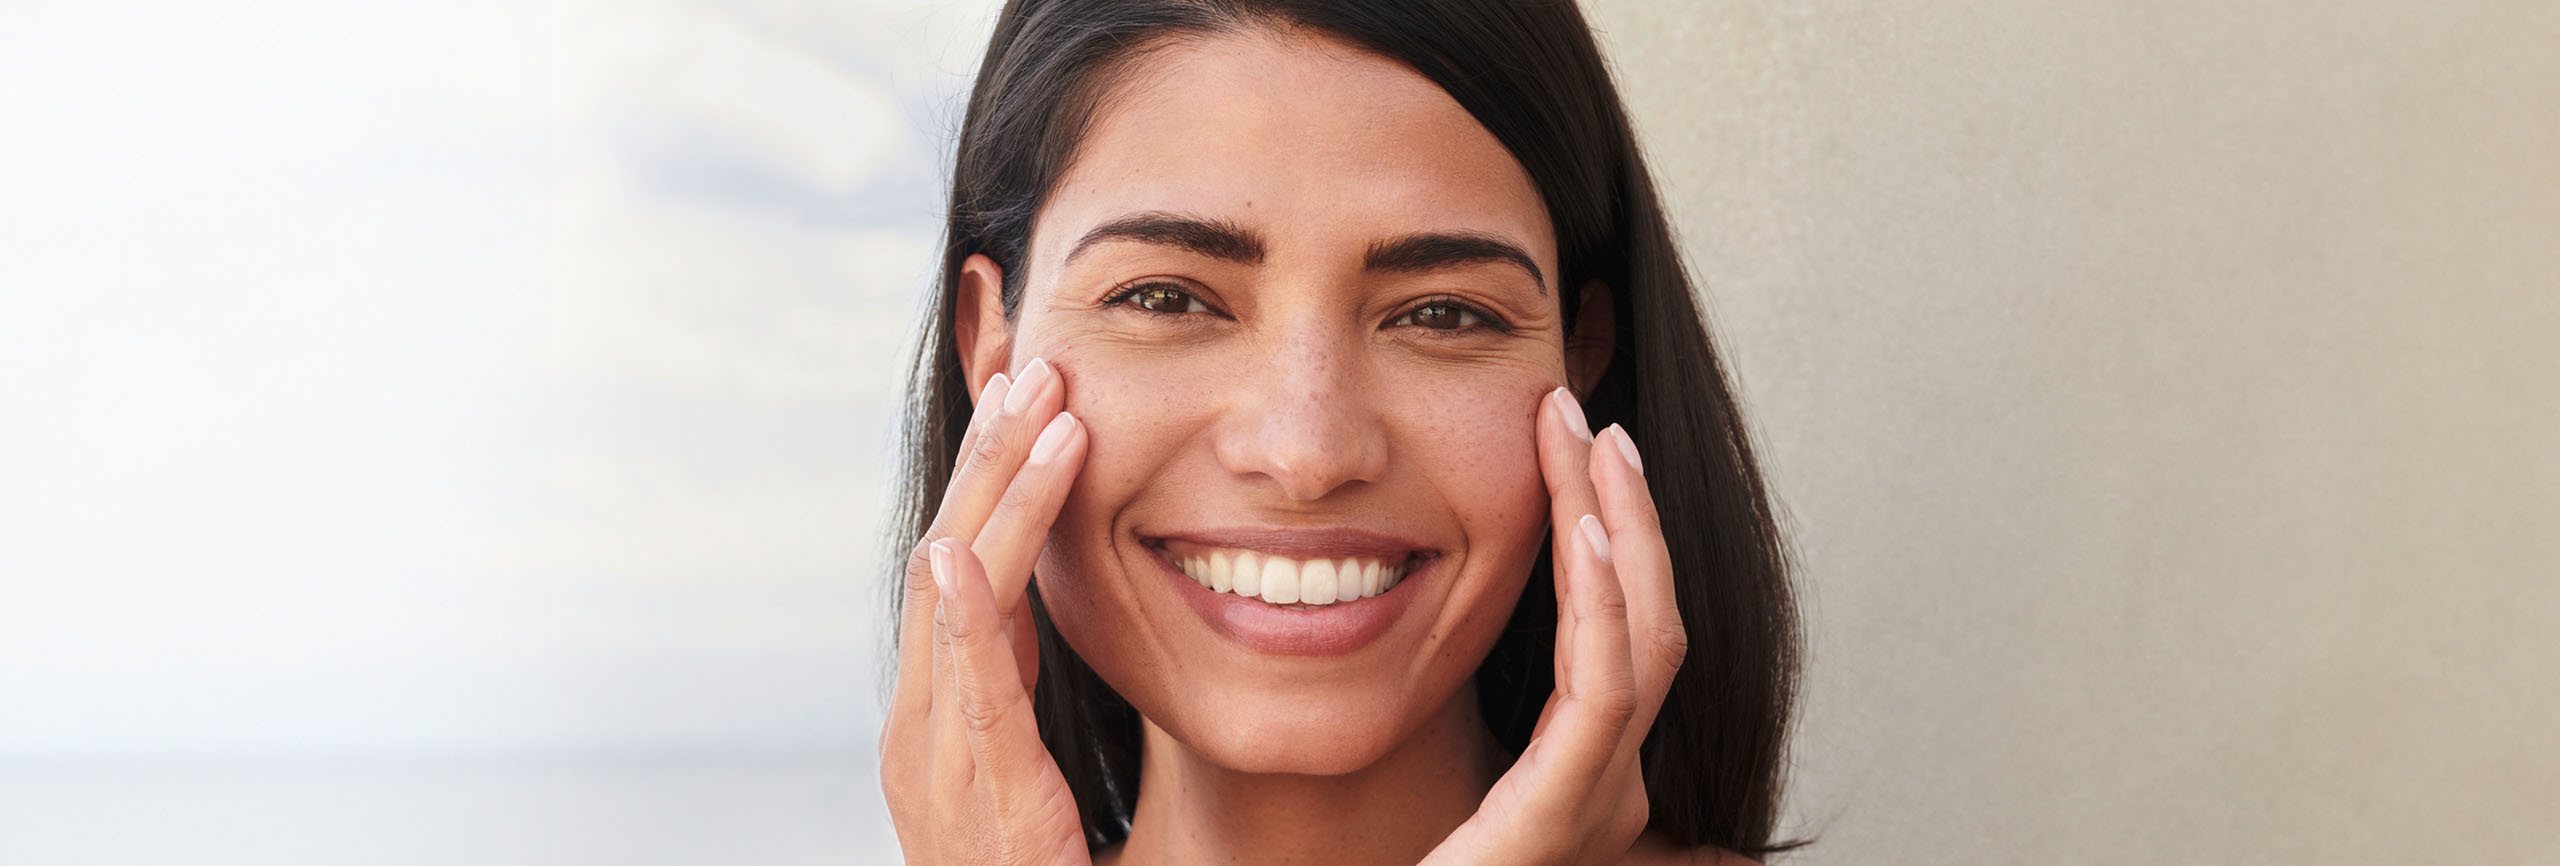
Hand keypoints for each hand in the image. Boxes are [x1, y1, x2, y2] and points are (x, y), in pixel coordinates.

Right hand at [880, 358, 1094, 865]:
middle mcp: (923, 720)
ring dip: (1004, 498)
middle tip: (1036, 366)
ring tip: (1051, 417)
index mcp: (938, 709)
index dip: (991, 475)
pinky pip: (969, 690)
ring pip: (959, 599)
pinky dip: (965, 615)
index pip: (961, 563)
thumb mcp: (1028, 763)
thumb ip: (1018, 687)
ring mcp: (941, 755)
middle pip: (950, 557)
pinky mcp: (981, 792)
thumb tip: (1033, 605)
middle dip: (993, 458)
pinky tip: (962, 549)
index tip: (1026, 391)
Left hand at [1421, 387, 1684, 865]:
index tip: (1574, 440)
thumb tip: (1402, 600)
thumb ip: (1444, 698)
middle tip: (1585, 415)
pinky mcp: (1552, 826)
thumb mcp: (1413, 762)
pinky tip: (1585, 534)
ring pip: (1641, 644)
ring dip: (1620, 531)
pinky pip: (1600, 701)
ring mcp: (1591, 811)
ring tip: (1592, 444)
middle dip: (1623, 509)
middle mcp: (1604, 791)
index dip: (1613, 531)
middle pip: (1647, 621)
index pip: (1622, 630)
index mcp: (1579, 775)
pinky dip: (1601, 609)